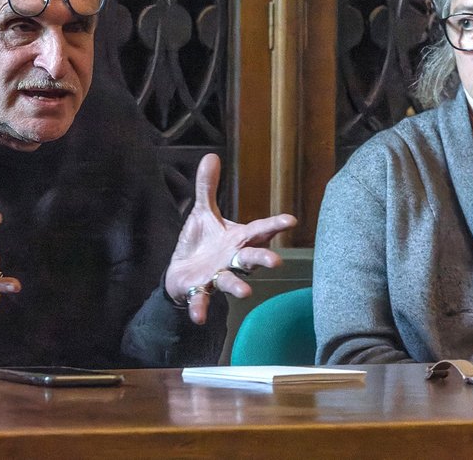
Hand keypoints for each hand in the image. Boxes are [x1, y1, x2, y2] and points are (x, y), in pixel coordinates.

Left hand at [165, 153, 296, 323]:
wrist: (181, 273)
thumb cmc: (201, 243)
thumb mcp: (203, 213)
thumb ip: (208, 187)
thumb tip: (210, 156)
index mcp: (237, 240)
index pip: (259, 230)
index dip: (275, 225)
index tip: (291, 219)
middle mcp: (232, 260)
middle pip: (251, 259)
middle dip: (263, 259)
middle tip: (276, 262)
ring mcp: (217, 276)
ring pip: (230, 281)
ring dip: (238, 286)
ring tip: (246, 292)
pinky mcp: (199, 289)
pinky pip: (201, 299)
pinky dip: (200, 308)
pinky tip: (198, 317)